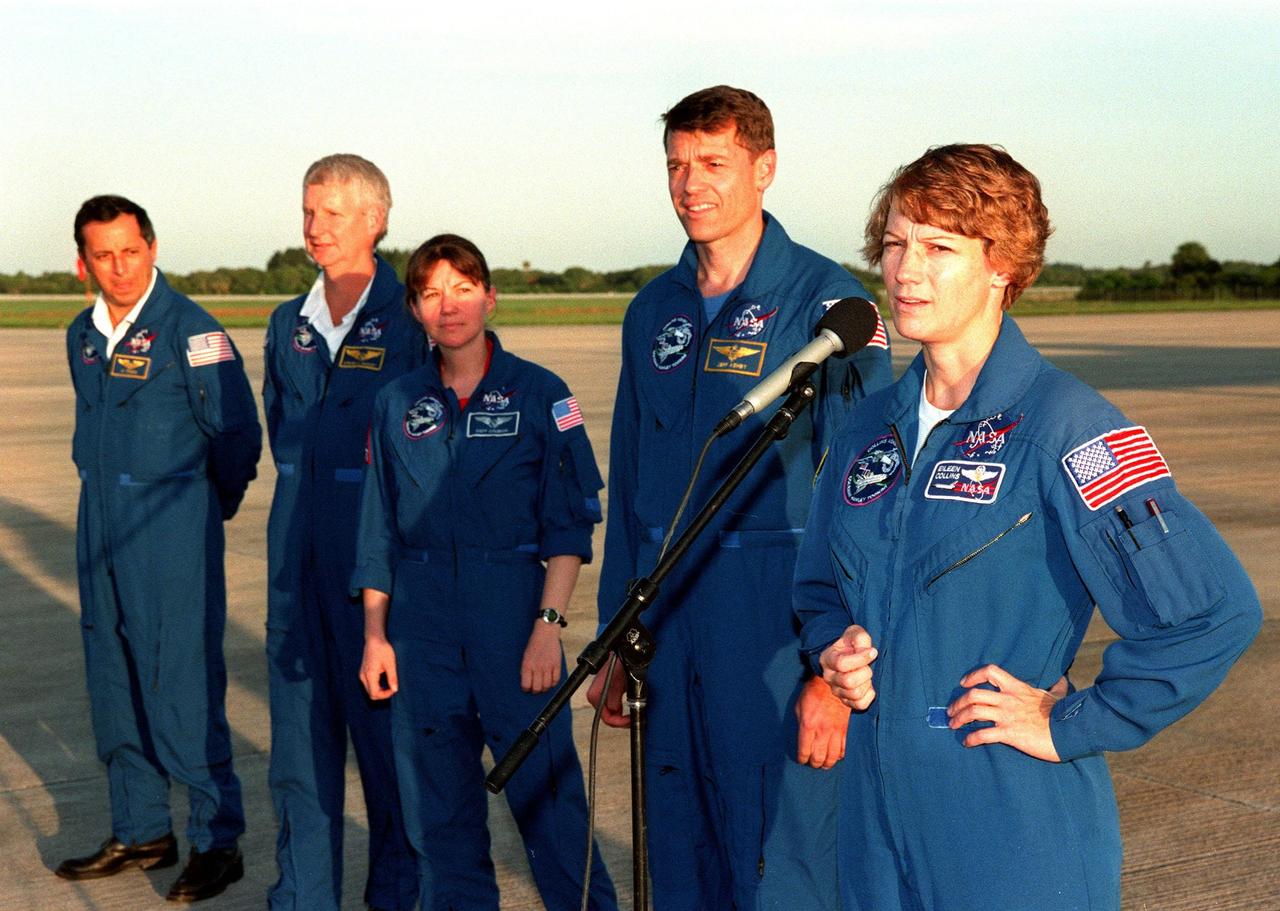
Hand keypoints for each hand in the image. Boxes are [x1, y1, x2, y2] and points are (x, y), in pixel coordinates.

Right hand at [360, 636, 397, 699]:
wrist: (374, 639)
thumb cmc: (383, 649)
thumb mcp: (390, 663)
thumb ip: (392, 677)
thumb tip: (395, 690)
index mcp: (370, 675)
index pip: (374, 693)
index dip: (385, 695)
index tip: (394, 690)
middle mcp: (363, 676)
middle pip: (371, 694)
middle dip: (382, 694)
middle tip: (392, 688)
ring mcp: (362, 674)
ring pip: (369, 690)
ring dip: (379, 691)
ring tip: (389, 685)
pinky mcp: (363, 672)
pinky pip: (368, 684)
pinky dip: (376, 686)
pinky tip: (384, 681)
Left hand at [520, 622, 563, 693]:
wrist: (546, 632)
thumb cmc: (534, 643)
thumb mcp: (525, 656)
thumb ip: (525, 669)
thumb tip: (526, 681)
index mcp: (527, 665)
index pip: (526, 685)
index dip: (526, 689)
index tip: (527, 688)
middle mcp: (537, 667)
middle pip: (537, 688)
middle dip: (535, 691)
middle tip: (535, 688)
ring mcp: (548, 666)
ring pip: (547, 686)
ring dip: (544, 688)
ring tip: (543, 686)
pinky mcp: (557, 664)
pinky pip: (556, 680)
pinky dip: (553, 683)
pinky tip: (551, 681)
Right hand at [586, 655, 629, 727]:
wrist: (623, 652)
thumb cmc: (621, 664)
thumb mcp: (620, 684)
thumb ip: (615, 700)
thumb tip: (619, 713)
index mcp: (595, 695)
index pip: (607, 718)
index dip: (620, 722)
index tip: (631, 719)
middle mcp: (595, 696)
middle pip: (610, 716)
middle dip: (623, 719)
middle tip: (635, 716)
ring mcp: (600, 694)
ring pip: (612, 712)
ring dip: (623, 713)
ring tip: (634, 709)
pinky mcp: (606, 692)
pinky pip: (613, 705)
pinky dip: (622, 707)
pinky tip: (630, 702)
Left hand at [796, 676, 849, 768]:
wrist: (833, 683)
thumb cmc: (813, 693)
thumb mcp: (799, 707)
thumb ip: (800, 724)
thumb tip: (801, 738)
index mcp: (807, 726)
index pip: (804, 752)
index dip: (802, 759)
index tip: (802, 759)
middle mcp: (822, 732)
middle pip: (818, 758)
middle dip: (814, 764)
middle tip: (813, 763)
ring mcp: (836, 732)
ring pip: (832, 757)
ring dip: (827, 763)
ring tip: (824, 763)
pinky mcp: (846, 730)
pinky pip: (845, 749)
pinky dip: (840, 755)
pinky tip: (837, 755)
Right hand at [819, 625, 877, 710]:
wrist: (847, 656)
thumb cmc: (851, 644)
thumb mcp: (854, 634)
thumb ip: (860, 637)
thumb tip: (869, 651)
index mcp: (827, 659)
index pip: (841, 664)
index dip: (861, 659)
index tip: (872, 652)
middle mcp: (829, 677)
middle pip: (848, 681)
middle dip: (865, 672)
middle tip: (869, 666)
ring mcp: (836, 691)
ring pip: (855, 694)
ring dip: (867, 684)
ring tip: (867, 675)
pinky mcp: (846, 701)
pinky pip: (860, 705)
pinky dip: (869, 696)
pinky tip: (869, 685)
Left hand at [947, 666, 1068, 761]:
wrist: (1071, 731)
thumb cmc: (1064, 713)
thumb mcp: (1058, 695)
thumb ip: (1056, 687)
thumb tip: (1062, 680)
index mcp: (1017, 687)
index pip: (990, 671)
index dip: (973, 675)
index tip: (964, 683)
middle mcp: (1008, 699)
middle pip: (973, 694)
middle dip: (958, 702)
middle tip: (952, 711)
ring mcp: (1007, 716)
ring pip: (973, 712)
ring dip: (959, 719)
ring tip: (954, 725)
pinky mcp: (1009, 733)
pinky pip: (983, 735)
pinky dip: (971, 738)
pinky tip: (967, 742)